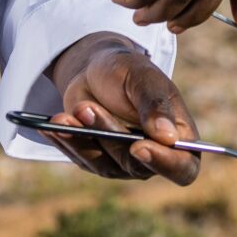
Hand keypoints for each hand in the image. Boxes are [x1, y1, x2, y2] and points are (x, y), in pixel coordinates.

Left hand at [42, 33, 200, 183]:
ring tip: (70, 111)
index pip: (183, 166)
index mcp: (179, 136)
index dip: (166, 164)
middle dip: (109, 135)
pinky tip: (53, 124)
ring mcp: (124, 163)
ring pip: (104, 164)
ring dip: (84, 137)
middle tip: (87, 107)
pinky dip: (67, 140)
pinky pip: (81, 157)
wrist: (97, 70)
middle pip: (136, 165)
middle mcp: (154, 156)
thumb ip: (156, 103)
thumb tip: (169, 138)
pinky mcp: (97, 161)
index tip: (139, 147)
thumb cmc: (129, 70)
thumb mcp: (143, 77)